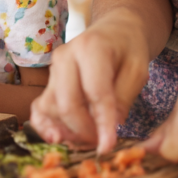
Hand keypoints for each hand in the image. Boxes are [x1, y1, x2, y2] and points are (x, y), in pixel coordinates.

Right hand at [29, 13, 150, 153]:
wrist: (115, 31)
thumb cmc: (128, 50)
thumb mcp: (138, 71)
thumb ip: (123, 98)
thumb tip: (106, 129)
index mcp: (91, 48)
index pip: (95, 92)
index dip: (102, 123)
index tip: (108, 146)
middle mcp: (65, 56)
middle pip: (67, 103)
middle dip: (84, 131)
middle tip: (100, 143)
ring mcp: (53, 69)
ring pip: (51, 108)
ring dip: (67, 130)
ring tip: (88, 140)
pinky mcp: (48, 81)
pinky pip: (39, 107)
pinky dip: (45, 126)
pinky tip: (57, 139)